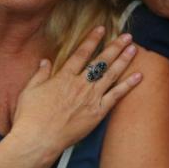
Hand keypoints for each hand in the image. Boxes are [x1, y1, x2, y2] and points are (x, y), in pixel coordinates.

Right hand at [10, 27, 142, 155]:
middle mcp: (80, 84)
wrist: (38, 139)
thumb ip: (40, 74)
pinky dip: (128, 85)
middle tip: (127, 36)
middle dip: (115, 46)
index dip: (92, 40)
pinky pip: (116, 96)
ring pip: (111, 75)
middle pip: (101, 61)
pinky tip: (139, 76)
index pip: (81, 53)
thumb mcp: (30, 90)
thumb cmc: (30, 116)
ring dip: (124, 60)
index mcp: (63, 77)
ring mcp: (91, 98)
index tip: (102, 28)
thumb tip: (45, 61)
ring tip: (135, 49)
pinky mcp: (98, 112)